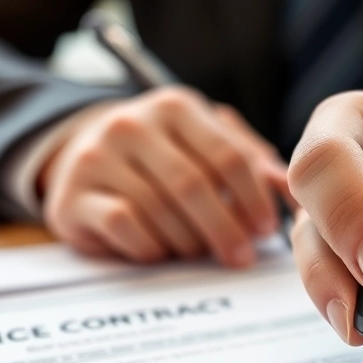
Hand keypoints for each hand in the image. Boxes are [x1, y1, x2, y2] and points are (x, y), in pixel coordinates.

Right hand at [39, 86, 287, 265]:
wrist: (83, 158)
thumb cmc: (163, 157)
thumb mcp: (206, 145)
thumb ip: (251, 162)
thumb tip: (290, 188)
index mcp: (175, 106)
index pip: (228, 155)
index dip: (254, 198)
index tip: (266, 229)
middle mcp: (131, 124)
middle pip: (194, 186)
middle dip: (226, 228)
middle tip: (242, 257)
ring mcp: (97, 157)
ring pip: (160, 210)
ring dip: (189, 242)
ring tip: (199, 251)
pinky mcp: (72, 195)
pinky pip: (124, 226)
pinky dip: (151, 246)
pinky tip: (160, 250)